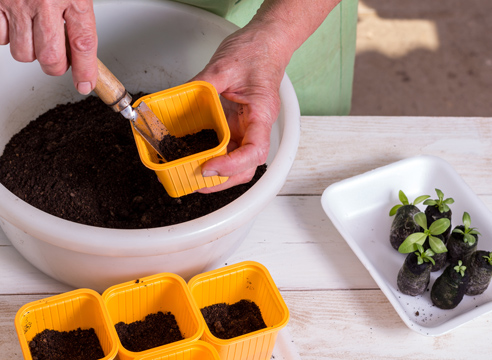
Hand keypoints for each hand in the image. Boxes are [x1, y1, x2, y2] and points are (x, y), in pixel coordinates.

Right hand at [0, 0, 97, 94]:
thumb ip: (77, 18)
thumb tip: (81, 51)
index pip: (83, 44)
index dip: (85, 70)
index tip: (85, 84)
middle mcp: (44, 1)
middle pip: (50, 58)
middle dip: (56, 66)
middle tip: (59, 58)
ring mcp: (16, 3)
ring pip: (24, 53)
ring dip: (31, 51)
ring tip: (36, 32)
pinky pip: (1, 38)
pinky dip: (8, 36)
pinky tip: (16, 23)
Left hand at [192, 22, 288, 192]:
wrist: (265, 43)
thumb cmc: (255, 52)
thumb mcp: (222, 66)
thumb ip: (201, 86)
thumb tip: (177, 102)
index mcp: (261, 114)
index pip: (254, 152)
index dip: (232, 165)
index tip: (210, 167)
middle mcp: (256, 126)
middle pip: (246, 166)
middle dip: (223, 180)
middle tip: (196, 182)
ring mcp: (248, 128)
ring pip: (238, 162)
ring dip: (219, 174)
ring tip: (194, 176)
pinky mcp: (239, 125)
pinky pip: (229, 149)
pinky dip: (215, 158)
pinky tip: (198, 159)